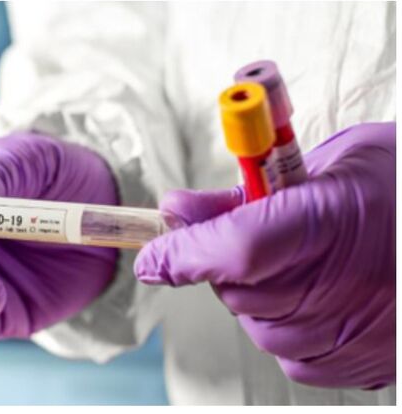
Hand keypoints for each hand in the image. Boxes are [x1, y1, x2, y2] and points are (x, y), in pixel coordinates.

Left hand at [134, 122, 395, 388]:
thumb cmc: (400, 185)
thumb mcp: (328, 164)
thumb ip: (245, 191)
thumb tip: (177, 209)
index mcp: (331, 222)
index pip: (234, 248)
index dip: (183, 252)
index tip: (152, 252)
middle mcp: (344, 288)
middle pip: (237, 291)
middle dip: (224, 263)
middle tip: (257, 232)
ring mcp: (356, 335)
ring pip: (258, 326)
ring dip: (257, 296)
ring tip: (303, 260)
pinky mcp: (365, 364)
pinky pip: (291, 355)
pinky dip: (287, 325)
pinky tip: (321, 294)